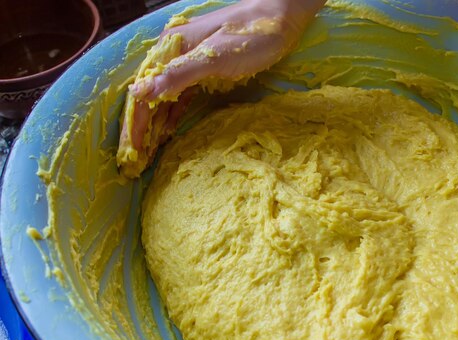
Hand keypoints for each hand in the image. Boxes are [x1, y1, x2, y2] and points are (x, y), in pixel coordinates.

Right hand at [116, 0, 325, 177]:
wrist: (282, 17)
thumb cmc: (252, 34)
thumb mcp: (215, 56)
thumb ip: (178, 75)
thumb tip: (139, 92)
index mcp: (171, 47)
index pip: (142, 91)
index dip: (135, 124)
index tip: (131, 153)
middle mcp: (174, 54)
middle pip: (149, 96)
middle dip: (139, 128)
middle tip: (133, 160)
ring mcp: (189, 62)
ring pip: (163, 98)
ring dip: (154, 124)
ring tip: (146, 153)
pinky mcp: (205, 71)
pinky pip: (180, 96)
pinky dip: (171, 115)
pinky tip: (167, 132)